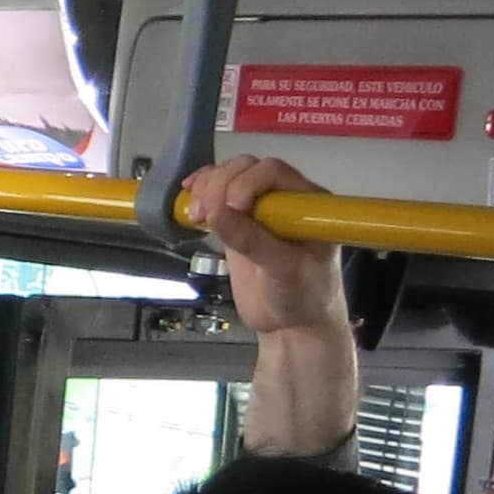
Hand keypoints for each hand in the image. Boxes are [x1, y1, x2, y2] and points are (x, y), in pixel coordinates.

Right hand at [180, 155, 350, 337]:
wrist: (291, 324)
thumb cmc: (302, 296)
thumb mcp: (283, 269)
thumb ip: (251, 240)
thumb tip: (215, 213)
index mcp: (306, 203)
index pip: (273, 171)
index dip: (247, 182)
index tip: (231, 207)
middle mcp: (283, 199)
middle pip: (246, 169)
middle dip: (220, 185)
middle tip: (204, 214)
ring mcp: (259, 210)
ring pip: (228, 178)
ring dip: (206, 189)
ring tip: (194, 214)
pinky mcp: (237, 223)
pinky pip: (216, 197)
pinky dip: (199, 195)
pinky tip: (187, 201)